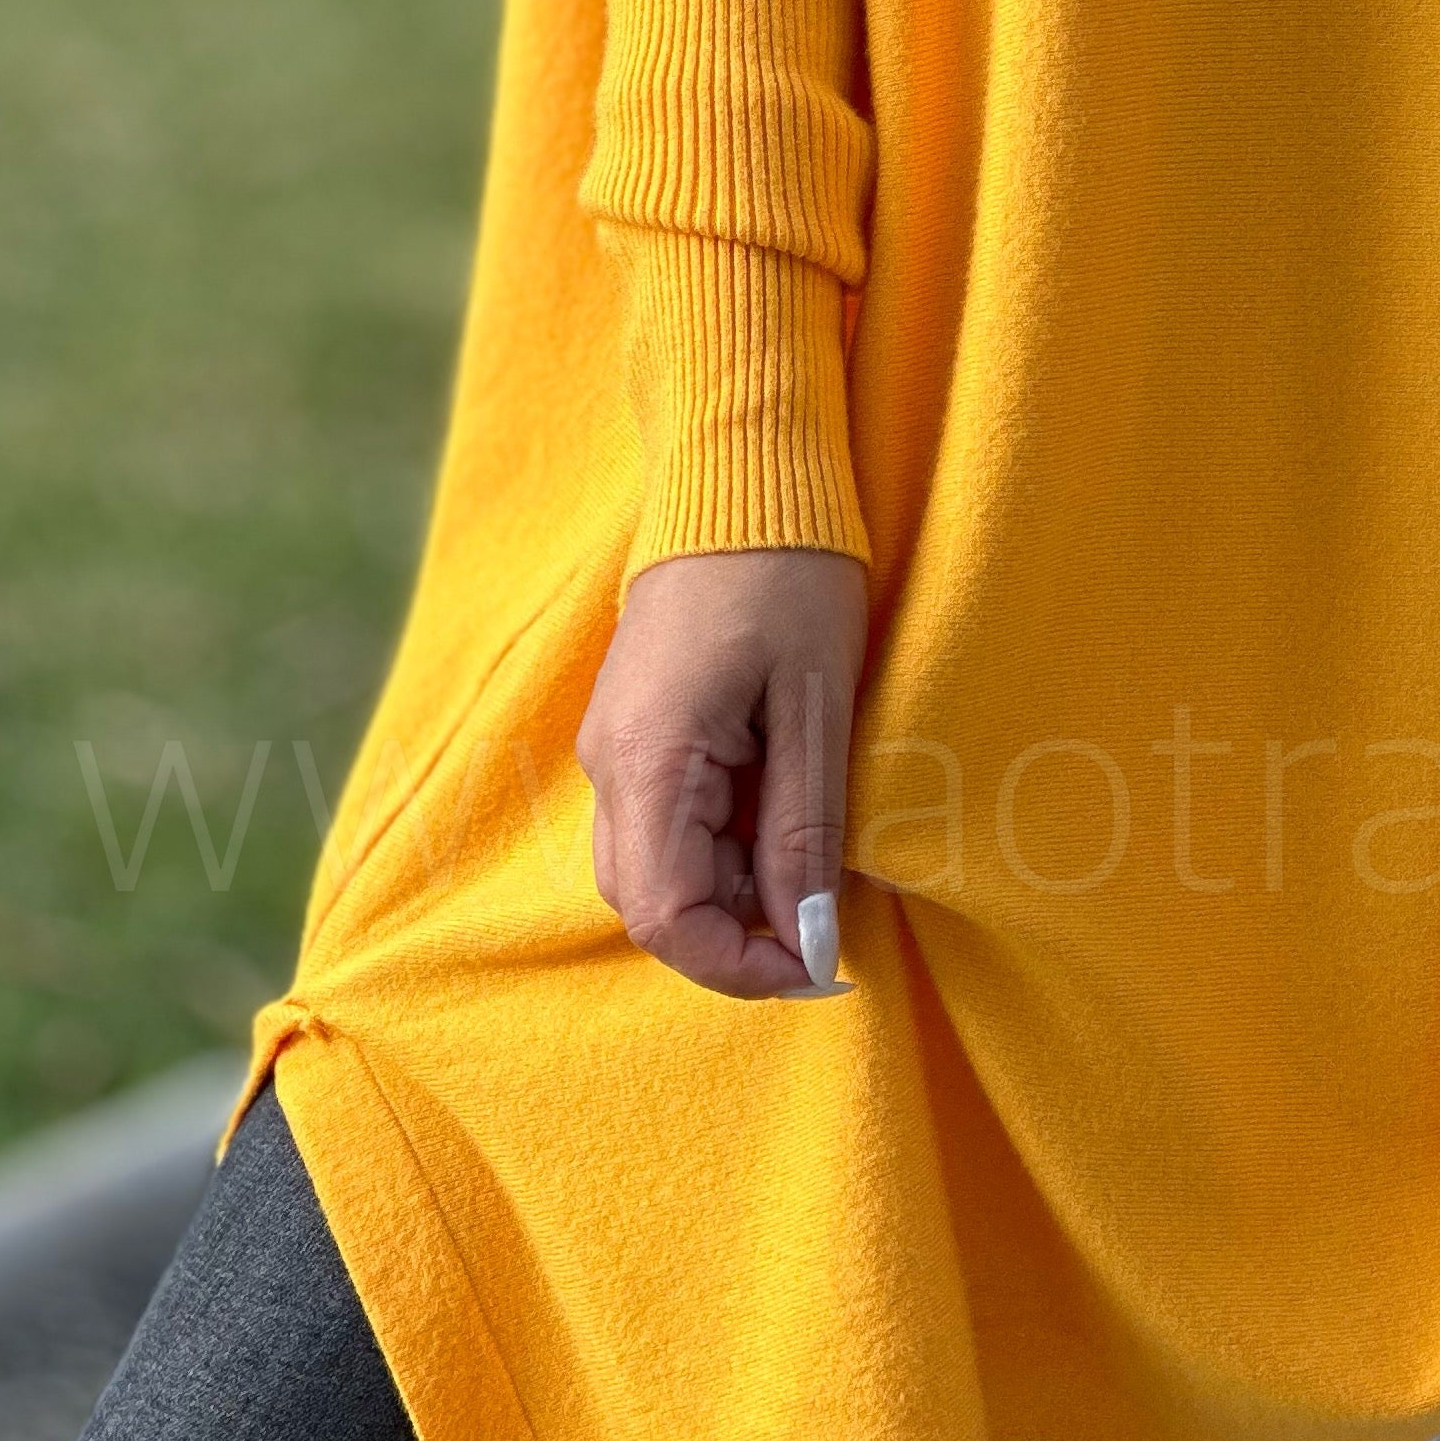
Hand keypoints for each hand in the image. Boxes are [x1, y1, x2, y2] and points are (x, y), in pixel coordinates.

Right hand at [576, 546, 868, 999]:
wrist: (740, 473)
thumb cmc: (788, 575)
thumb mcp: (814, 706)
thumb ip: (803, 831)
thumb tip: (808, 942)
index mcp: (648, 759)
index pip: (665, 917)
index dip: (740, 967)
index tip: (822, 968)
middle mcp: (610, 764)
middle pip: (653, 905)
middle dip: (739, 936)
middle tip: (829, 923)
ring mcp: (616, 747)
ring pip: (658, 869)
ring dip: (734, 893)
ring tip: (817, 864)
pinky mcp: (637, 731)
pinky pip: (666, 823)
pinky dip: (725, 849)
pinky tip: (787, 819)